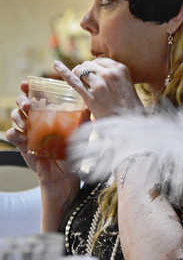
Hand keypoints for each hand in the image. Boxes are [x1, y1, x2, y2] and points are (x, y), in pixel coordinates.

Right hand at [5, 82, 79, 198]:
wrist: (67, 176)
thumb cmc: (74, 152)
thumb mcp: (81, 133)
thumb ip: (84, 119)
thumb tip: (93, 106)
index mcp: (49, 114)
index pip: (37, 96)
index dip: (29, 88)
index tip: (27, 82)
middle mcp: (36, 121)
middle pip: (22, 104)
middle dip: (22, 101)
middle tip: (29, 104)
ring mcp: (28, 133)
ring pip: (15, 118)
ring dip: (17, 116)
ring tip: (26, 119)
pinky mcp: (23, 146)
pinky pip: (12, 136)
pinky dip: (13, 133)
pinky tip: (20, 134)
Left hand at [55, 59, 143, 119]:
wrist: (130, 122)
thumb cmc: (130, 106)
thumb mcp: (127, 84)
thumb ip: (115, 76)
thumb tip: (98, 72)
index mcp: (120, 69)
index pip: (101, 60)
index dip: (95, 67)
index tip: (94, 74)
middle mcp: (109, 74)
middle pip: (89, 64)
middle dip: (85, 71)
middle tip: (87, 82)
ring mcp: (98, 84)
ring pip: (80, 71)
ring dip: (78, 76)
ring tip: (82, 85)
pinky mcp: (90, 96)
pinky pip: (74, 81)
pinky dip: (63, 71)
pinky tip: (55, 65)